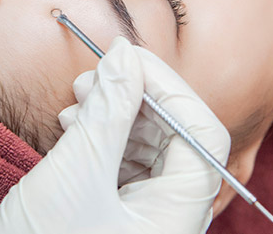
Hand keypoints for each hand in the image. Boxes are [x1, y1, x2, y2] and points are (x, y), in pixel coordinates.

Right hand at [0, 37, 229, 233]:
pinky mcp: (115, 218)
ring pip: (146, 148)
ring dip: (113, 115)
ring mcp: (143, 220)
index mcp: (180, 216)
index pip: (200, 132)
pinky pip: (121, 166)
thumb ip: (108, 110)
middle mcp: (170, 218)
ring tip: (75, 102)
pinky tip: (72, 126)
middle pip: (174, 137)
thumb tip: (125, 55)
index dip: (167, 87)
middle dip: (135, 98)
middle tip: (91, 77)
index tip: (123, 57)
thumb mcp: (77, 174)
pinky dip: (100, 139)